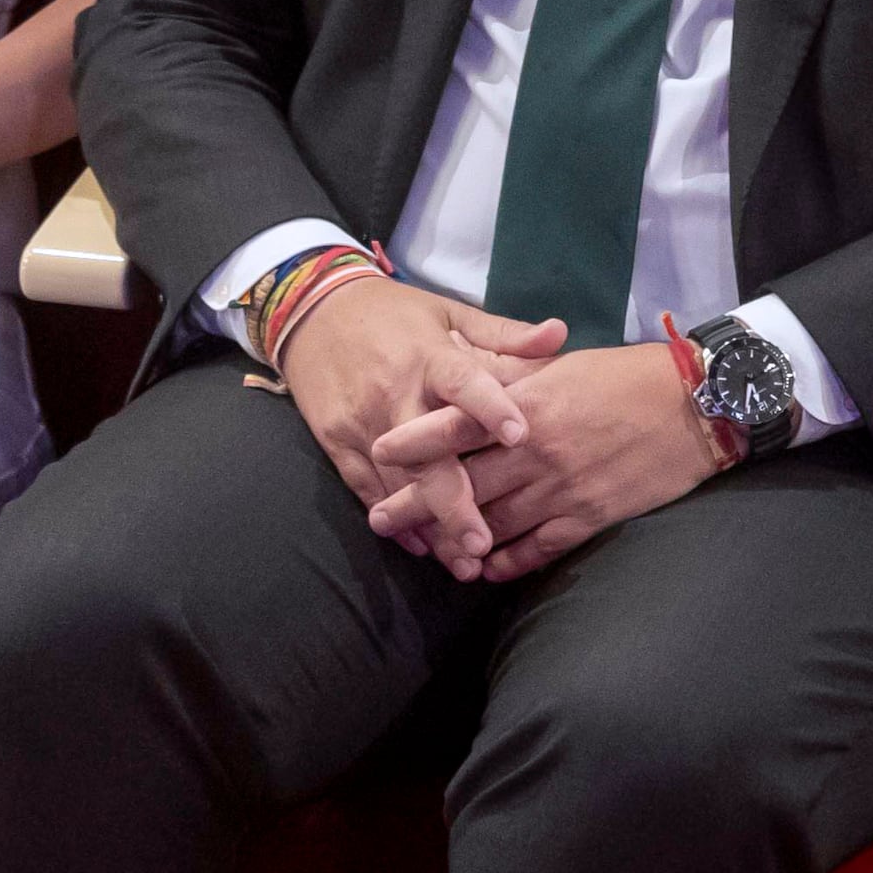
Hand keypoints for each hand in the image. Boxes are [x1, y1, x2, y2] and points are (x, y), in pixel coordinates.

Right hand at [274, 275, 564, 521]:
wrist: (311, 309)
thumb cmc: (394, 313)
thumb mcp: (448, 311)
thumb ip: (503, 333)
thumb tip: (560, 331)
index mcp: (429, 356)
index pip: (462, 382)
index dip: (490, 406)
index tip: (520, 436)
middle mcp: (394, 393)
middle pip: (424, 455)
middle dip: (453, 502)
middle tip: (483, 544)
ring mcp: (361, 421)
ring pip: (396, 481)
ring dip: (428, 525)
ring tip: (463, 563)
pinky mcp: (336, 440)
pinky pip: (364, 486)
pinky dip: (393, 516)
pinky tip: (421, 546)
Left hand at [364, 341, 723, 579]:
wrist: (696, 406)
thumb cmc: (629, 376)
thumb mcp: (564, 366)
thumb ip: (515, 376)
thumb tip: (473, 379)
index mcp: (527, 404)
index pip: (457, 424)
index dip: (415, 440)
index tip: (378, 452)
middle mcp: (536, 449)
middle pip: (463, 483)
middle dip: (417, 504)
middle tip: (380, 520)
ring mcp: (562, 487)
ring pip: (495, 522)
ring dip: (456, 539)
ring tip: (425, 551)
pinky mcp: (590, 515)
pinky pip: (539, 547)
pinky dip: (509, 561)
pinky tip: (486, 569)